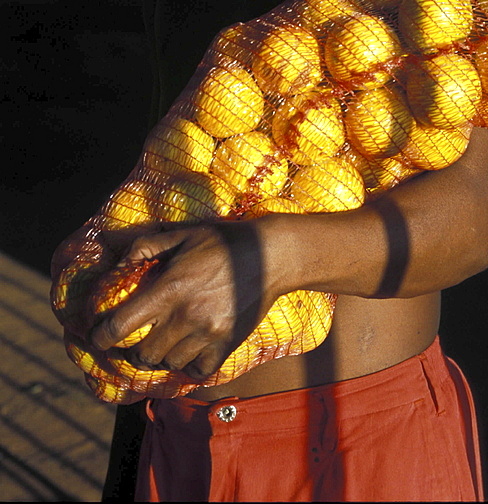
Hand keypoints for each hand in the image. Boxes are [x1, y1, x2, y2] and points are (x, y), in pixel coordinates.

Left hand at [91, 221, 273, 381]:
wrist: (272, 255)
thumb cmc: (224, 241)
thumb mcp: (183, 234)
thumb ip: (147, 246)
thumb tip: (118, 260)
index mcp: (170, 287)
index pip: (121, 325)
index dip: (102, 336)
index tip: (97, 337)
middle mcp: (186, 316)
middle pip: (143, 353)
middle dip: (133, 349)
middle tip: (136, 340)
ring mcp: (208, 334)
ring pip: (169, 364)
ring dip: (162, 357)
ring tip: (166, 343)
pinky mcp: (227, 345)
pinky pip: (197, 371)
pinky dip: (189, 366)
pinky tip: (189, 350)